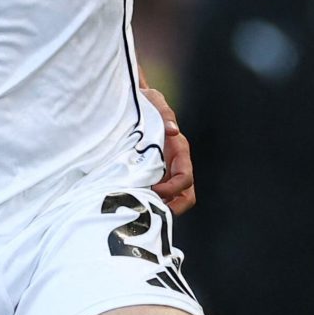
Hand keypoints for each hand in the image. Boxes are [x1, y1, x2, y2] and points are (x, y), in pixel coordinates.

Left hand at [142, 85, 195, 214]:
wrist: (131, 103)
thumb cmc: (145, 102)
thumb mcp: (154, 102)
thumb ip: (164, 114)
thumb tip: (174, 131)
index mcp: (179, 150)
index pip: (185, 178)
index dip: (173, 189)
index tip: (154, 190)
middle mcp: (174, 164)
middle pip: (185, 195)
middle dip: (172, 209)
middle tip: (150, 213)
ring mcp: (163, 171)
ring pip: (170, 199)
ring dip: (157, 207)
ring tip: (137, 209)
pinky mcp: (150, 173)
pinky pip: (154, 194)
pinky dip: (146, 201)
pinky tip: (128, 201)